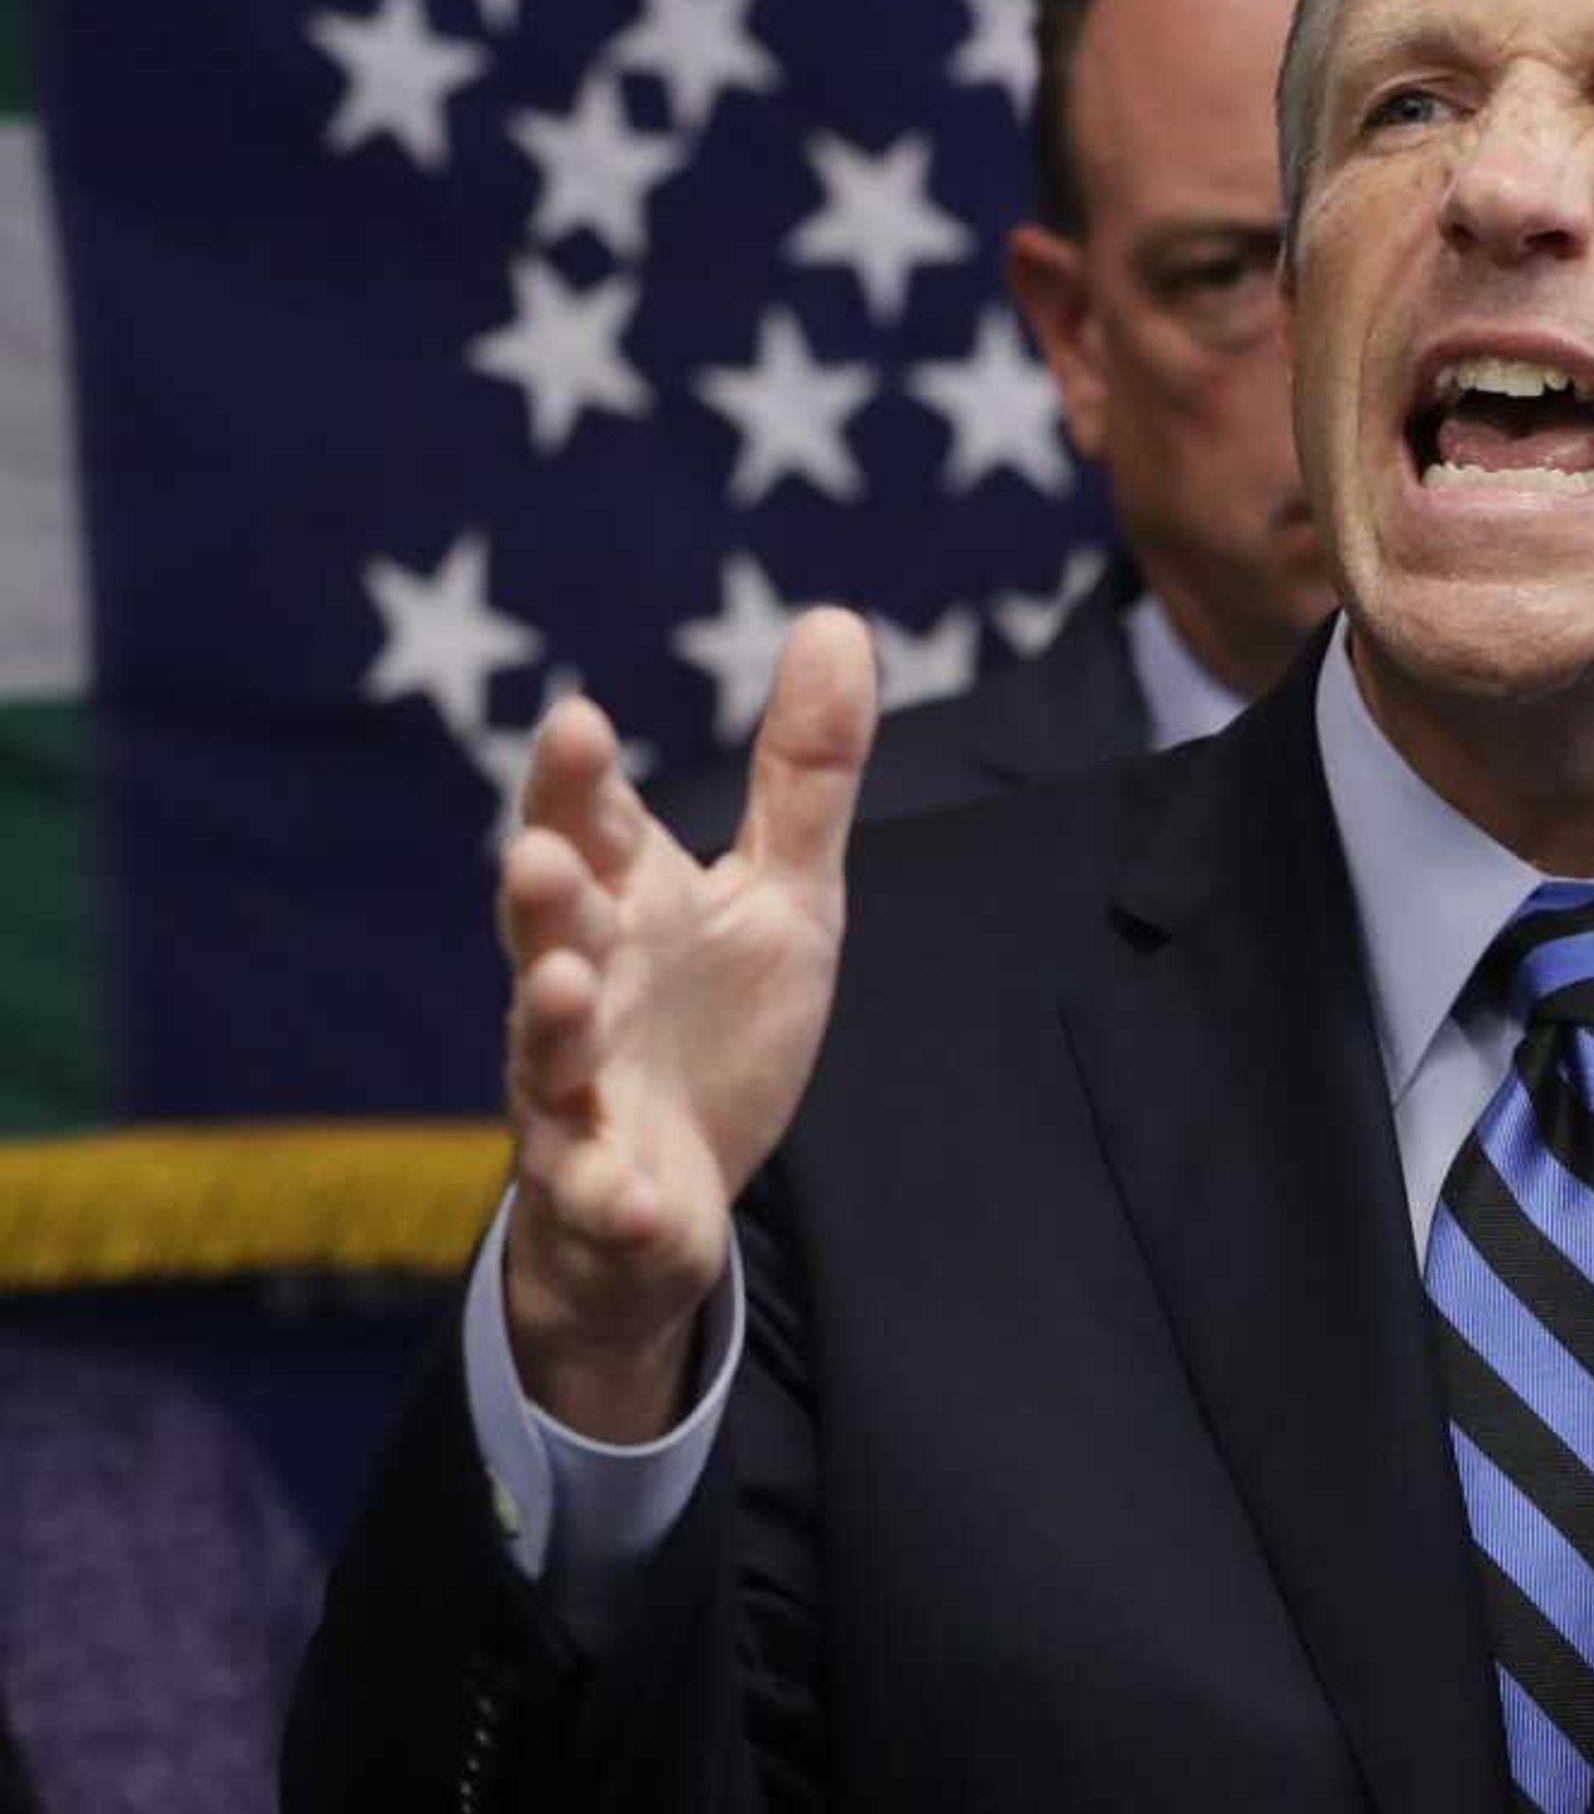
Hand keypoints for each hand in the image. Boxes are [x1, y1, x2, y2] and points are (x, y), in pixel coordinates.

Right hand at [497, 609, 876, 1442]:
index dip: (577, 781)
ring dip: (545, 1022)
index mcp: (626, 907)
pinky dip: (612, 1194)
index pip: (589, 828)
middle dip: (541, 896)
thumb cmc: (714, 1023)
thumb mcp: (784, 893)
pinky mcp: (603, 1189)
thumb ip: (803, 773)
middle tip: (539, 855)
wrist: (673, 1193)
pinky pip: (599, 1194)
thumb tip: (834, 617)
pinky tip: (633, 1196)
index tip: (579, 721)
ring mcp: (578, 1092)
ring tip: (555, 988)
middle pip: (548, 933)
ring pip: (546, 1056)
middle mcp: (582, 989)